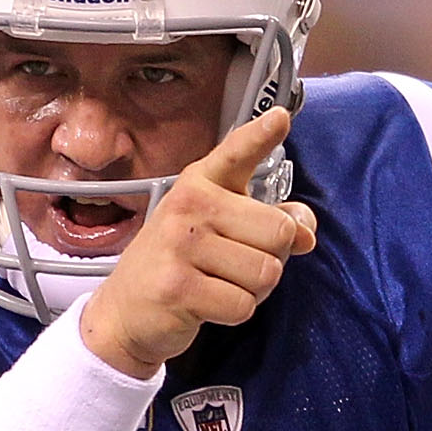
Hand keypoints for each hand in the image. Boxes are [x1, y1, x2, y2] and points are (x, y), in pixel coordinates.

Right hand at [80, 107, 317, 375]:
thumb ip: (267, 223)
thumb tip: (306, 233)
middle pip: (279, 232)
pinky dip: (235, 313)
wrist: (124, 313)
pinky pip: (243, 305)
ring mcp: (180, 245)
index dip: (261, 135)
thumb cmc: (180, 266)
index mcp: (200, 184)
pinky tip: (207, 305)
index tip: (281, 117)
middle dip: (271, 260)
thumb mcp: (219, 233)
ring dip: (254, 290)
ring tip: (220, 285)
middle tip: (235, 267)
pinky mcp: (178, 288)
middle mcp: (189, 205)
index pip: (236, 153)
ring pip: (266, 273)